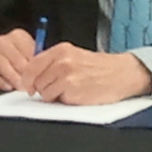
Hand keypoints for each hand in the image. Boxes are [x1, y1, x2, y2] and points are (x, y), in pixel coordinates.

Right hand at [0, 28, 37, 90]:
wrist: (9, 64)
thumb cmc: (25, 61)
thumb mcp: (33, 57)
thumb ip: (36, 60)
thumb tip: (40, 70)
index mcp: (17, 36)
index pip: (25, 47)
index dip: (32, 63)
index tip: (38, 74)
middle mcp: (1, 41)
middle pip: (11, 55)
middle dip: (21, 70)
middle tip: (29, 83)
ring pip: (0, 62)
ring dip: (11, 76)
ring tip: (20, 86)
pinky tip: (8, 87)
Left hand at [22, 43, 151, 105]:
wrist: (123, 74)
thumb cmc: (101, 68)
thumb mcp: (76, 56)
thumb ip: (54, 63)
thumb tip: (33, 77)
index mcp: (61, 50)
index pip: (32, 65)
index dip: (28, 79)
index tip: (29, 86)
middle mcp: (62, 61)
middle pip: (35, 80)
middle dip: (43, 88)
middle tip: (59, 88)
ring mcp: (66, 75)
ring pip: (44, 92)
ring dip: (54, 95)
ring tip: (71, 90)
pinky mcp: (72, 90)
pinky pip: (56, 100)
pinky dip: (64, 101)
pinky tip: (77, 95)